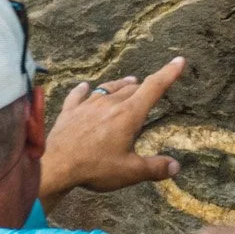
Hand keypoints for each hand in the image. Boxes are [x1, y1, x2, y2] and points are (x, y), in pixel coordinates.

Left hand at [39, 56, 185, 205]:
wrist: (55, 166)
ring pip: (108, 88)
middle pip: (132, 88)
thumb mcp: (130, 172)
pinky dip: (84, 90)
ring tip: (128, 82)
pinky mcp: (69, 111)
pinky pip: (78, 94)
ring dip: (120, 85)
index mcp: (128, 115)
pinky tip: (85, 87)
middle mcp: (110, 103)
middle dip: (143, 87)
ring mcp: (88, 105)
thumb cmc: (95, 168)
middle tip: (149, 89)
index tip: (179, 61)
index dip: (168, 73)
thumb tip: (176, 167)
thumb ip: (155, 168)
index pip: (154, 87)